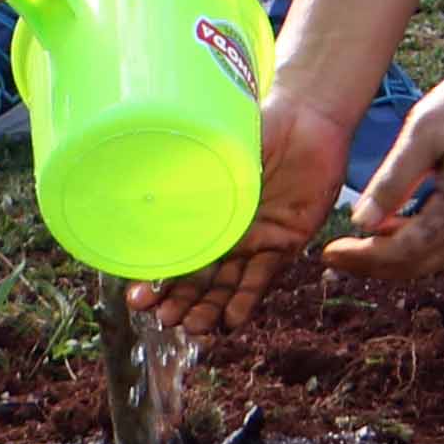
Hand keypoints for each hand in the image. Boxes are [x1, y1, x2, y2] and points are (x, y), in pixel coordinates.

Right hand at [136, 76, 369, 335]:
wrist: (308, 115)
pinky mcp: (286, 240)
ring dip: (209, 308)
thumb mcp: (216, 149)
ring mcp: (254, 238)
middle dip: (179, 301)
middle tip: (163, 320)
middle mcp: (226, 230)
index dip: (155, 278)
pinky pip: (263, 276)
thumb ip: (191, 173)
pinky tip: (231, 320)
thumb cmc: (258, 124)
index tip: (135, 297)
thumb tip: (148, 194)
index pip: (174, 252)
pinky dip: (247, 299)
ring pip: (227, 284)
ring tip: (192, 327)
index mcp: (202, 208)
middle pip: (199, 277)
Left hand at [320, 38, 443, 287]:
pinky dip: (415, 242)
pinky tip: (393, 222)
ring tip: (358, 243)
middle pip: (417, 266)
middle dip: (374, 266)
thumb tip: (361, 222)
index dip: (361, 258)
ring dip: (394, 256)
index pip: (401, 252)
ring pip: (433, 258)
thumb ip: (392, 179)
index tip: (328, 252)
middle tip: (335, 257)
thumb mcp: (425, 131)